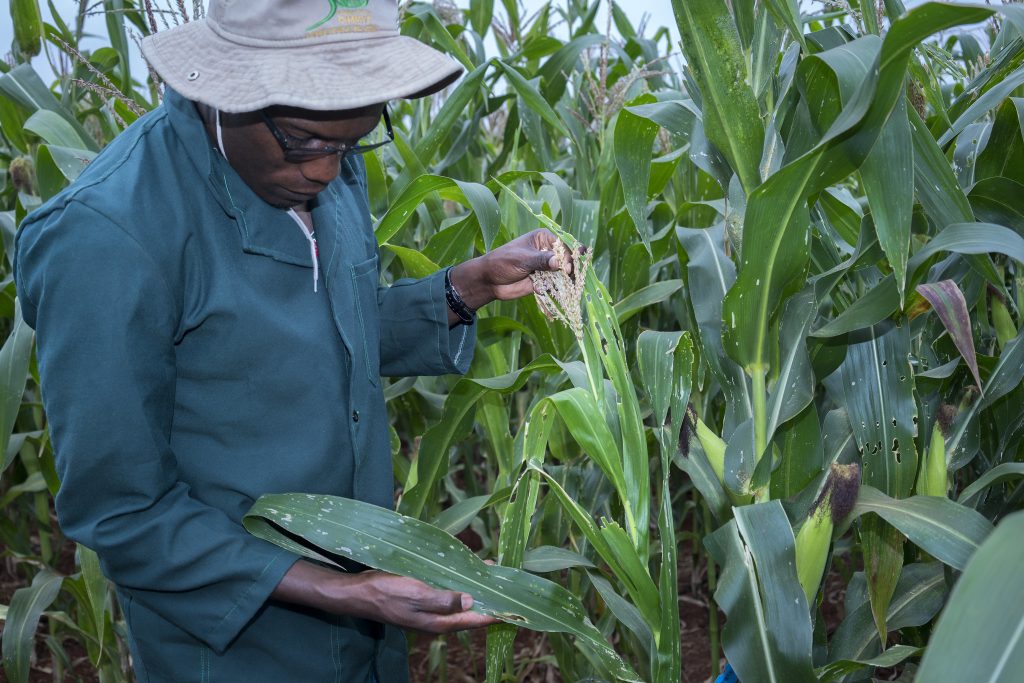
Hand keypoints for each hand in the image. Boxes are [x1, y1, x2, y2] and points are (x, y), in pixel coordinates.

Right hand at [273, 560, 497, 633]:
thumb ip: (445, 600)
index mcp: (440, 621)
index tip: (518, 605)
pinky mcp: (423, 597)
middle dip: (491, 597)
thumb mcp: (417, 595)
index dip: (498, 612)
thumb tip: (473, 602)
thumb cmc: (387, 593)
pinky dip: (461, 580)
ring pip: (462, 599)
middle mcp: (439, 618)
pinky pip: (449, 590)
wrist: (359, 592)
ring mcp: (431, 609)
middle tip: (511, 581)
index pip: (477, 619)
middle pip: (472, 610)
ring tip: (495, 571)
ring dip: (477, 586)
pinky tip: (468, 568)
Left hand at [448, 229, 561, 312]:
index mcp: (543, 238)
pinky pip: (556, 285)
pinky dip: (556, 289)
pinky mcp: (545, 280)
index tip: (566, 266)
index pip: (563, 244)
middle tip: (568, 276)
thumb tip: (559, 262)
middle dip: (570, 268)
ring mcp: (547, 267)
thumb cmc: (502, 262)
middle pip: (567, 258)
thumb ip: (541, 260)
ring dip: (566, 280)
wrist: (490, 281)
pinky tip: (547, 291)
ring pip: (564, 273)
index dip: (568, 255)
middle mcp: (548, 251)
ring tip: (564, 286)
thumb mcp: (522, 259)